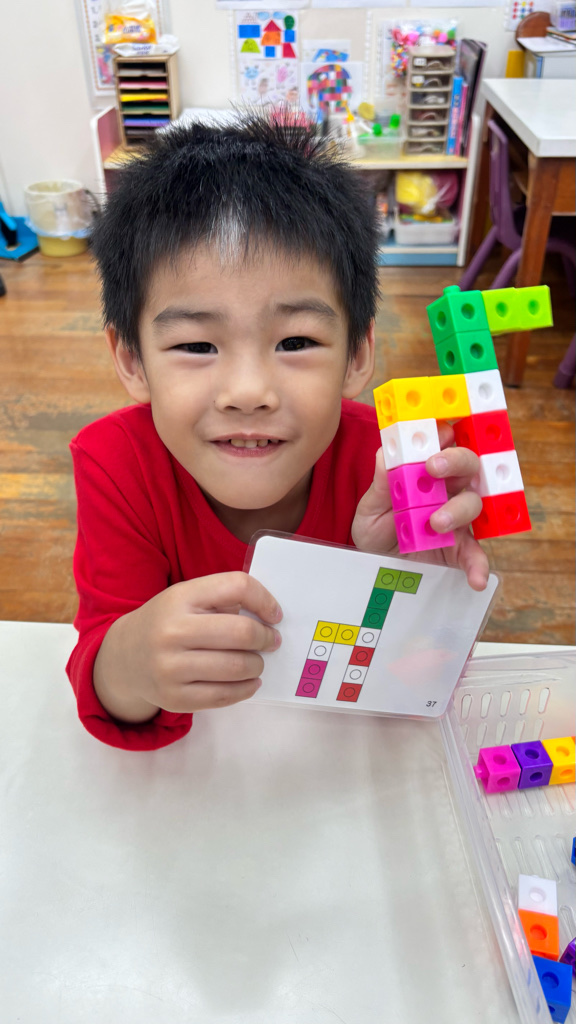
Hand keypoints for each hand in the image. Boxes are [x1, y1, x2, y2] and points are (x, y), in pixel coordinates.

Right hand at [94, 572, 281, 721]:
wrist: (124, 658)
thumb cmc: (167, 622)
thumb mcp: (186, 597)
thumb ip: (223, 598)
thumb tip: (268, 617)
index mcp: (180, 597)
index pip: (237, 587)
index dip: (265, 600)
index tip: (274, 615)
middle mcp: (172, 631)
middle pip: (242, 632)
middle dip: (266, 639)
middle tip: (271, 642)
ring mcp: (170, 668)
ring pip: (237, 667)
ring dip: (257, 665)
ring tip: (256, 662)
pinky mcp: (174, 698)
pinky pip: (224, 696)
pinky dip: (246, 688)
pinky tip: (249, 681)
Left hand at [351, 422, 488, 590]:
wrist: (374, 566)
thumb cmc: (376, 529)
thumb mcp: (370, 509)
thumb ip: (380, 484)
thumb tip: (384, 455)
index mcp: (427, 471)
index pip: (444, 443)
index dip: (444, 434)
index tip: (434, 434)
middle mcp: (448, 489)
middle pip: (468, 465)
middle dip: (455, 461)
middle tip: (434, 467)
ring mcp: (458, 518)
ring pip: (473, 502)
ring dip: (458, 509)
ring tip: (435, 523)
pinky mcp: (461, 549)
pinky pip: (476, 553)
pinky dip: (479, 565)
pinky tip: (476, 578)